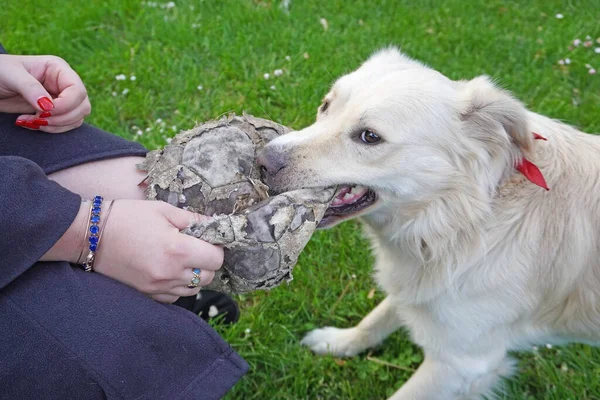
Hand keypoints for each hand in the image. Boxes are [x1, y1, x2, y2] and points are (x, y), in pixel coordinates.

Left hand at [0, 54, 90, 132]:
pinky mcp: (56, 112)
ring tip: (31, 121)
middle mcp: (64, 84)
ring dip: (56, 126)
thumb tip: (49, 107)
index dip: (66, 105)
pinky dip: (51, 130)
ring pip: (77, 118)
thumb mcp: (11, 75)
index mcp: (58, 69)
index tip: (44, 112)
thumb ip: (31, 88)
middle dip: (62, 118)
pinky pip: (66, 126)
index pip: (77, 90)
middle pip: (82, 106)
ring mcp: (61, 99)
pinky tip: (31, 123)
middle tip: (38, 119)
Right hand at [94, 200, 223, 302]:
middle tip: (196, 248)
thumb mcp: (162, 210)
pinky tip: (169, 270)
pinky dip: (177, 286)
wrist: (90, 235)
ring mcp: (158, 287)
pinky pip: (174, 297)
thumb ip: (192, 218)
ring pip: (193, 289)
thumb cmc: (127, 217)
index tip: (208, 240)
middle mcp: (170, 273)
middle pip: (208, 277)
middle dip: (207, 262)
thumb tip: (212, 223)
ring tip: (181, 259)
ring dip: (194, 275)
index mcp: (178, 249)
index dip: (216, 248)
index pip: (216, 259)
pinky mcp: (147, 294)